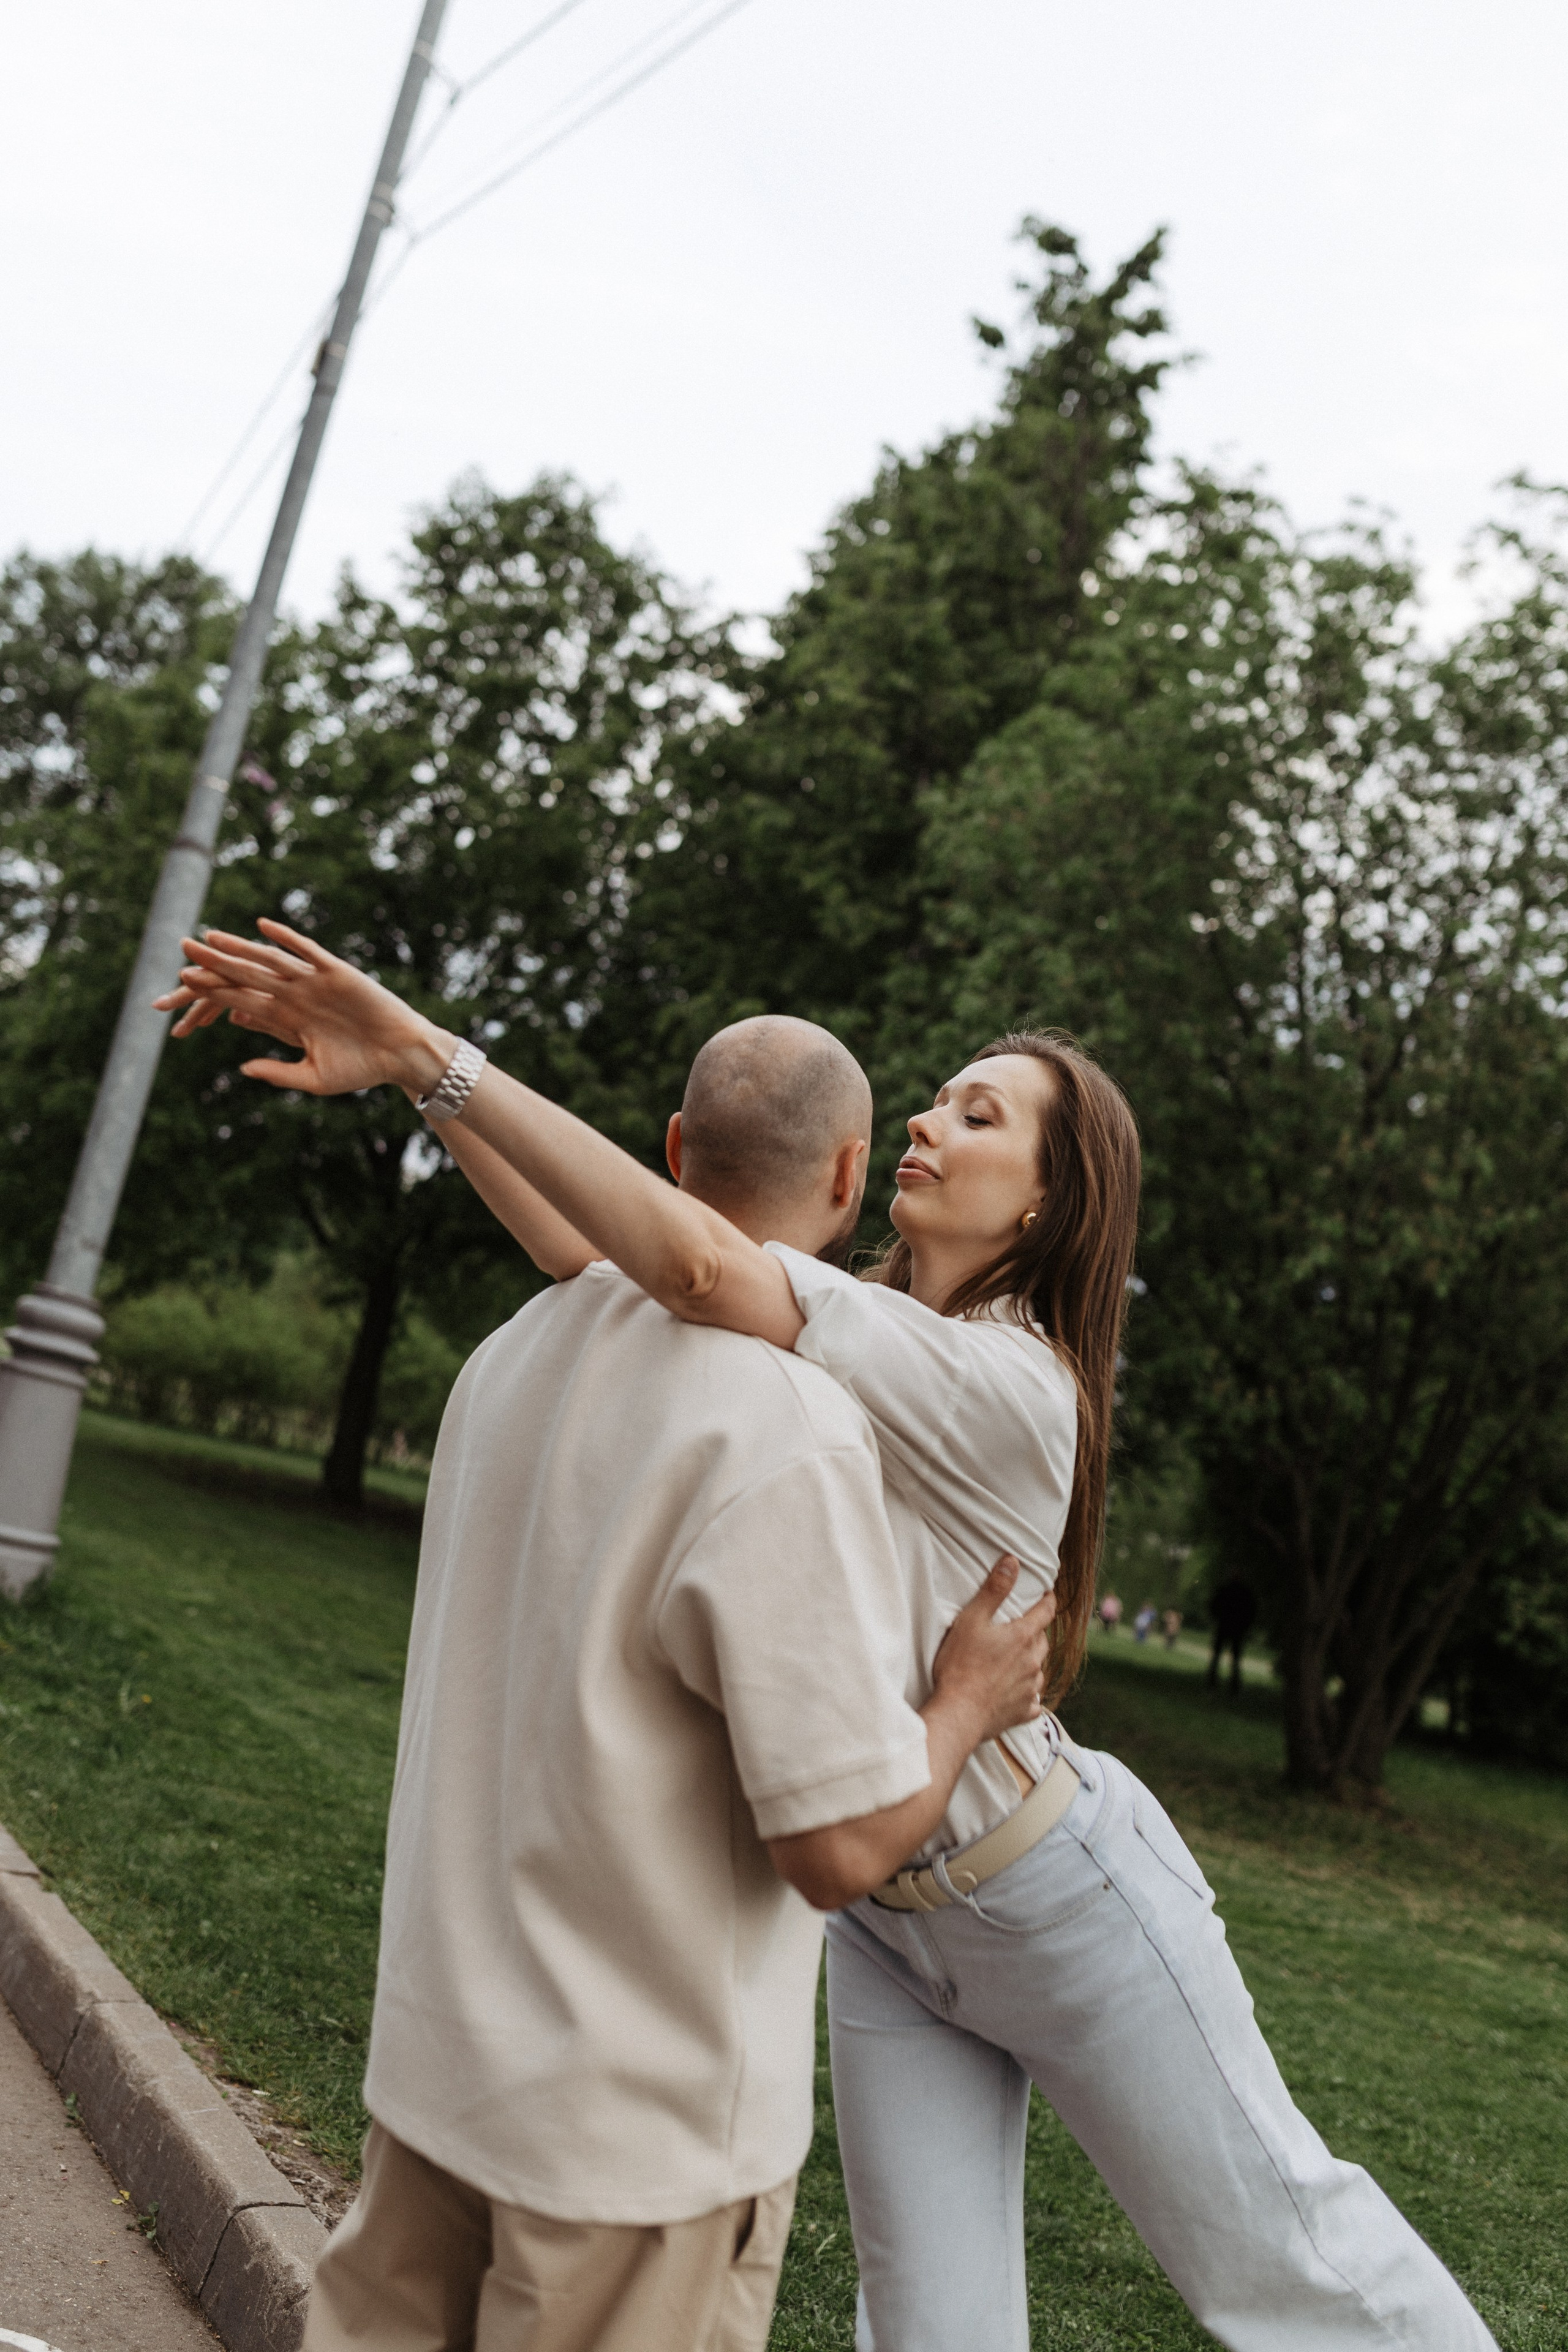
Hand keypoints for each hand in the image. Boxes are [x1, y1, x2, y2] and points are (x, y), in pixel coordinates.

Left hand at [153, 919, 451, 1097]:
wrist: (399, 1056)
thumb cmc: (361, 1068)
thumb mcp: (313, 1077)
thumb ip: (278, 1072)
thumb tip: (242, 1068)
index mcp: (286, 1017)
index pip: (241, 999)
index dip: (212, 990)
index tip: (181, 982)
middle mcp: (295, 994)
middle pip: (246, 974)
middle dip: (214, 963)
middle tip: (182, 948)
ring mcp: (314, 981)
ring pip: (269, 960)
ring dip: (240, 948)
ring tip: (210, 937)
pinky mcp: (336, 972)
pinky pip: (306, 951)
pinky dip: (286, 938)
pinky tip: (262, 927)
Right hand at [929, 1558, 1056, 1743]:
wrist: (959, 1713)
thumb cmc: (960, 1665)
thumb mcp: (972, 1620)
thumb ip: (994, 1590)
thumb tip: (1012, 1562)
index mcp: (1023, 1637)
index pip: (1045, 1612)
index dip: (1047, 1600)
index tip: (1047, 1594)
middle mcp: (1033, 1662)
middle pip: (1042, 1641)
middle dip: (1035, 1632)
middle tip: (1022, 1628)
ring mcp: (1030, 1688)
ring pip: (1039, 1669)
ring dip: (1031, 1662)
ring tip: (1016, 1661)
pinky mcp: (1023, 1711)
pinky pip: (1033, 1700)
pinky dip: (1027, 1694)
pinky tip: (1017, 1693)